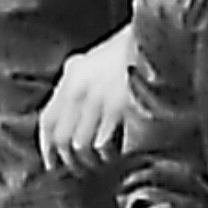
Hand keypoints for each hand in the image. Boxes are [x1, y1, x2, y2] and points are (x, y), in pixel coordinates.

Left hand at [38, 26, 133, 174]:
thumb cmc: (133, 51)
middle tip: (83, 171)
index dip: (47, 148)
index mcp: (72, 77)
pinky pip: (101, 145)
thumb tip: (69, 117)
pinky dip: (109, 156)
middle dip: (71, 161)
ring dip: (91, 162)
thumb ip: (79, 82)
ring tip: (104, 164)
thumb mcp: (97, 60)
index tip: (54, 165)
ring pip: (80, 146)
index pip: (48, 121)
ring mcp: (97, 99)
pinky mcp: (117, 108)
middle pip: (62, 139)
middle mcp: (79, 88)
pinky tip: (119, 155)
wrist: (160, 36)